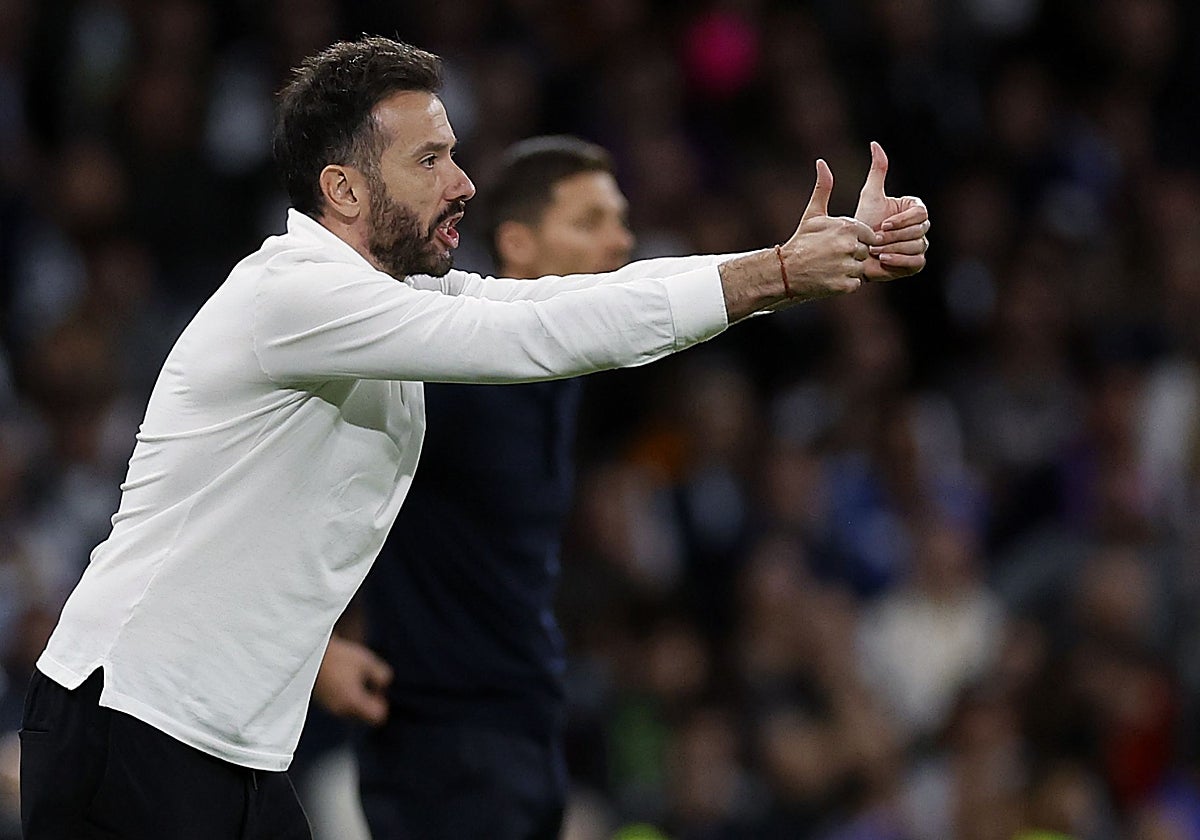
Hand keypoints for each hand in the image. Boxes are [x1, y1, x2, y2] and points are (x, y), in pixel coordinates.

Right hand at [314, 635, 392, 724]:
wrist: (308, 653)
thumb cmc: (339, 657)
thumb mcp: (366, 661)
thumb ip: (382, 676)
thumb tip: (384, 686)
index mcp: (353, 702)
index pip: (378, 717)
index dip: (382, 702)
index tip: (375, 685)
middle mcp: (340, 710)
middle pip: (365, 716)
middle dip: (370, 700)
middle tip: (365, 679)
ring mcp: (330, 708)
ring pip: (352, 711)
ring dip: (357, 697)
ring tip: (351, 675)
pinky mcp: (323, 703)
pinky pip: (341, 706)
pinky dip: (344, 695)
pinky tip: (341, 677)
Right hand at [778, 159, 880, 300]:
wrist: (785, 271)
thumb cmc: (801, 241)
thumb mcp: (813, 214)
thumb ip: (824, 188)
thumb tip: (822, 162)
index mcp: (847, 227)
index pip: (868, 234)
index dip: (854, 239)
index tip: (838, 243)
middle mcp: (850, 246)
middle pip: (864, 251)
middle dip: (852, 254)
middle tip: (831, 256)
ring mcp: (847, 266)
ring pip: (860, 268)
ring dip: (849, 269)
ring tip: (830, 267)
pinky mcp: (845, 285)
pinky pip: (855, 283)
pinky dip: (845, 283)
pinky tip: (830, 278)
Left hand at [854, 141, 929, 281]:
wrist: (854, 249)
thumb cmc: (863, 221)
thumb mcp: (870, 195)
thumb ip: (877, 171)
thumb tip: (875, 144)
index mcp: (915, 209)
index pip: (921, 213)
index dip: (902, 220)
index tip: (882, 224)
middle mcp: (922, 227)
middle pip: (919, 231)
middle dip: (894, 236)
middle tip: (875, 239)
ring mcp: (920, 246)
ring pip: (917, 246)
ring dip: (894, 248)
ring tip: (875, 249)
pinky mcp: (916, 264)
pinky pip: (917, 262)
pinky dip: (900, 261)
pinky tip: (883, 259)